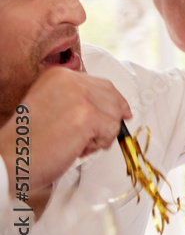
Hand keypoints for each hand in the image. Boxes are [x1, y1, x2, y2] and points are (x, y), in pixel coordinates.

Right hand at [2, 67, 131, 198]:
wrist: (9, 159)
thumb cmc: (26, 142)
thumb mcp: (51, 106)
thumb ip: (76, 100)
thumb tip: (113, 106)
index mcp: (59, 75)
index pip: (102, 84)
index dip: (114, 102)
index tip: (122, 113)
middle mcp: (70, 80)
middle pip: (113, 98)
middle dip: (108, 121)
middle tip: (89, 138)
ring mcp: (80, 96)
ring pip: (115, 115)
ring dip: (101, 135)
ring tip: (75, 143)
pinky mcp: (88, 115)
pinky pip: (112, 131)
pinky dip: (99, 144)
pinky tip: (77, 148)